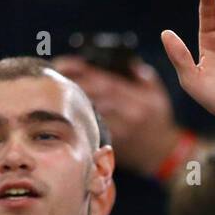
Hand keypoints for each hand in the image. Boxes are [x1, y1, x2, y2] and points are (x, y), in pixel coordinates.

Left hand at [51, 56, 181, 174]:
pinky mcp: (112, 143)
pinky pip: (91, 127)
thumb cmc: (158, 119)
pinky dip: (77, 117)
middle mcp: (129, 115)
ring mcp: (120, 131)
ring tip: (52, 91)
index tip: (61, 62)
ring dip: (69, 101)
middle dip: (71, 83)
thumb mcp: (157, 94)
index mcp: (139, 100)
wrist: (164, 153)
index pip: (106, 81)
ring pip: (89, 111)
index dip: (82, 70)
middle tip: (50, 75)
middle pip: (94, 95)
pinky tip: (63, 110)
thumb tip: (124, 61)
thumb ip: (142, 76)